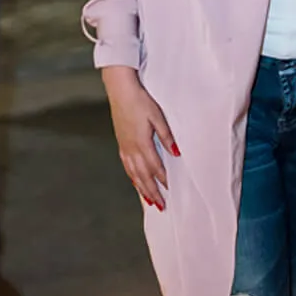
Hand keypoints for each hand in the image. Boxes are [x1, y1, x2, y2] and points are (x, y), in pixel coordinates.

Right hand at [102, 66, 177, 210]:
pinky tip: (135, 181)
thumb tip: (176, 153)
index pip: (155, 167)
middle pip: (143, 176)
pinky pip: (127, 166)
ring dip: (142, 188)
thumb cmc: (140, 100)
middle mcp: (131, 148)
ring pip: (133, 173)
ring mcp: (124, 146)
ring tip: (149, 200)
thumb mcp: (158, 116)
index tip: (171, 190)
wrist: (120, 90)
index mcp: (142, 143)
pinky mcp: (121, 142)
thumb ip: (166, 136)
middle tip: (160, 205)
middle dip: (152, 191)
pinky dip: (132, 177)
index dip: (163, 180)